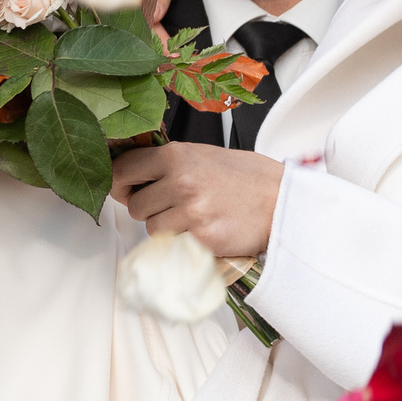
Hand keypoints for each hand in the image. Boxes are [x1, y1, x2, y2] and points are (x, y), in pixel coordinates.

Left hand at [110, 142, 281, 256]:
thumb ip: (166, 164)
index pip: (123, 169)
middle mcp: (180, 181)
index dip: (119, 183)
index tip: (125, 188)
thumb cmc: (245, 177)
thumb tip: (127, 177)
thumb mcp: (202, 155)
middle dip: (148, 208)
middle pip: (134, 204)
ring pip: (151, 228)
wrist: (281, 200)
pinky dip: (183, 241)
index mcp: (177, 155)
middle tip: (173, 205)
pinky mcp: (201, 238)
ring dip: (165, 227)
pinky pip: (172, 245)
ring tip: (193, 217)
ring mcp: (190, 212)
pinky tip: (204, 229)